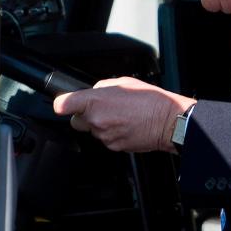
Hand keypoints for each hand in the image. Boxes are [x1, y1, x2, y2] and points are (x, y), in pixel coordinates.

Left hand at [53, 76, 195, 152]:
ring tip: (120, 116)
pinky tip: (126, 125)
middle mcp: (96, 120)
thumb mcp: (123, 83)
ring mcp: (104, 136)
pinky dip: (112, 134)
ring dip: (101, 125)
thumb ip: (102, 88)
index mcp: (95, 101)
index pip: (63, 105)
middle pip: (76, 121)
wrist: (167, 122)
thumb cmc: (150, 100)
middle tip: (102, 109)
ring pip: (93, 131)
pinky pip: (106, 139)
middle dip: (85, 116)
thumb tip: (94, 93)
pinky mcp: (113, 147)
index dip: (62, 104)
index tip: (64, 104)